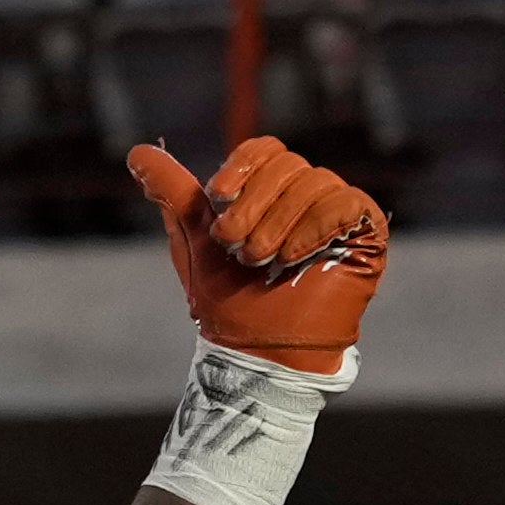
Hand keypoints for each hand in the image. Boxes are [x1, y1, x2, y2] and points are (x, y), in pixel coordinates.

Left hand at [127, 133, 389, 378]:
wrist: (260, 355)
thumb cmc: (229, 305)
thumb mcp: (194, 243)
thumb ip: (173, 194)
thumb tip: (138, 153)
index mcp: (272, 194)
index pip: (265, 149)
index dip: (242, 165)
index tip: (216, 197)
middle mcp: (308, 198)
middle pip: (288, 163)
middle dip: (255, 204)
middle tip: (239, 248)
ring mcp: (339, 215)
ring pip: (315, 181)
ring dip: (280, 222)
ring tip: (264, 262)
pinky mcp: (366, 236)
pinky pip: (346, 202)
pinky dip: (314, 225)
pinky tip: (295, 257)